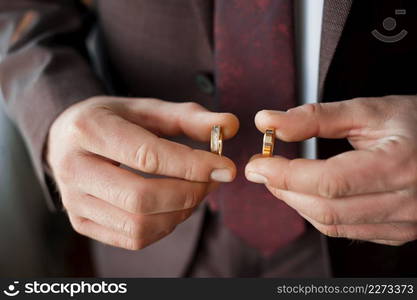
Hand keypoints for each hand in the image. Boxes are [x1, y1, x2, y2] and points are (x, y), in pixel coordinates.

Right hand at [47, 96, 238, 249]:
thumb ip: (189, 116)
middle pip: (142, 198)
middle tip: (212, 181)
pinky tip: (174, 207)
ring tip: (195, 192)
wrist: (68, 138)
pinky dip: (164, 227)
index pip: (148, 157)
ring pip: (138, 225)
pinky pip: (132, 239)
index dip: (193, 166)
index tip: (226, 167)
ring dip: (180, 213)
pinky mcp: (81, 222)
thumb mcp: (147, 108)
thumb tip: (230, 125)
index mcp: (88, 130)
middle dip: (189, 193)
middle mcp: (73, 168)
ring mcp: (73, 201)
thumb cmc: (114, 120)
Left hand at [246, 96, 416, 245]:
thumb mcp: (369, 110)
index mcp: (398, 166)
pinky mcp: (398, 232)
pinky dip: (318, 213)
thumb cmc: (416, 124)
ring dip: (297, 203)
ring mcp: (404, 223)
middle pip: (326, 208)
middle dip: (285, 190)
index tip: (258, 163)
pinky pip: (346, 231)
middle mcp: (405, 202)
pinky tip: (308, 194)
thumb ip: (317, 117)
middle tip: (264, 170)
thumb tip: (269, 122)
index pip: (328, 182)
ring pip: (332, 224)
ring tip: (281, 179)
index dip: (286, 175)